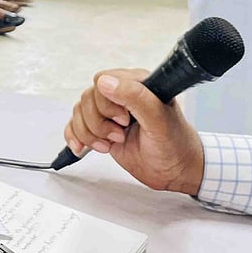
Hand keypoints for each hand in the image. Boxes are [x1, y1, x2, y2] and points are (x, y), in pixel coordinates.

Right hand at [64, 69, 204, 196]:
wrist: (176, 172)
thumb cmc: (175, 145)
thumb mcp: (158, 121)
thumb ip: (135, 97)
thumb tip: (105, 82)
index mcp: (137, 84)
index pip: (102, 80)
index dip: (107, 103)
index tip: (124, 120)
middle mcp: (121, 96)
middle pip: (87, 98)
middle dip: (99, 122)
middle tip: (120, 135)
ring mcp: (109, 114)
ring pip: (79, 113)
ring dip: (90, 133)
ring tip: (112, 144)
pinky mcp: (101, 130)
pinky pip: (75, 126)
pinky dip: (75, 138)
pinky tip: (84, 148)